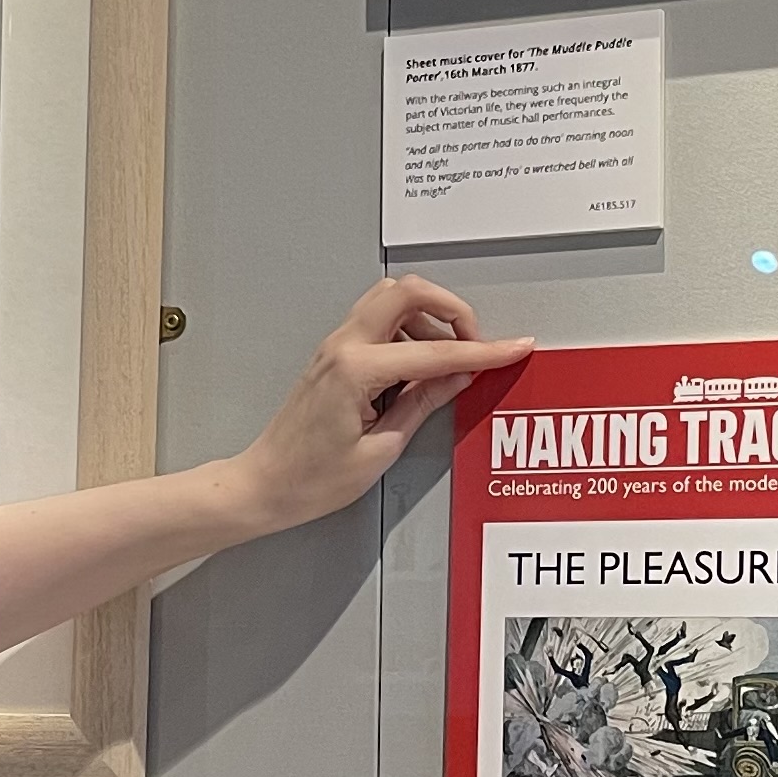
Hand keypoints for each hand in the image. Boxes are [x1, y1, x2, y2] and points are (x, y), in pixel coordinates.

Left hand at [218, 276, 531, 538]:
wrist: (265, 484)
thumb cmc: (308, 479)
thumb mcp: (381, 449)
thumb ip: (422, 404)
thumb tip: (456, 377)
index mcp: (355, 370)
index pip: (435, 352)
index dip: (482, 351)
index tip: (511, 348)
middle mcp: (342, 347)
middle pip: (408, 292)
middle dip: (451, 309)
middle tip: (474, 342)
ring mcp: (335, 346)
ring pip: (392, 300)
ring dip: (427, 320)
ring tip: (445, 364)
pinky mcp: (334, 355)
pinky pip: (377, 323)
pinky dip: (406, 333)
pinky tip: (417, 370)